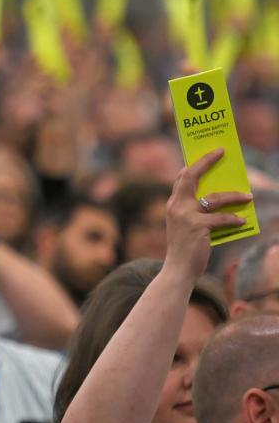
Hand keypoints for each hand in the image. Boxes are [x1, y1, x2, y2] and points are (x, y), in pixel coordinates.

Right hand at [164, 148, 251, 281]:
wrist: (178, 270)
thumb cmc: (185, 247)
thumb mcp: (187, 224)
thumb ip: (197, 210)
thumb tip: (221, 198)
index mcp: (173, 204)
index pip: (182, 177)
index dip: (196, 164)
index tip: (210, 154)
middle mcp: (176, 206)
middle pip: (191, 176)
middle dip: (206, 161)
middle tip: (222, 152)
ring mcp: (186, 216)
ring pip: (214, 198)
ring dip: (234, 196)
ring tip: (249, 196)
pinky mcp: (198, 227)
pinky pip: (222, 219)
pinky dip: (234, 219)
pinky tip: (243, 221)